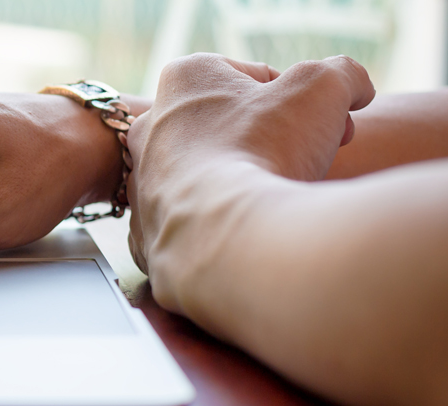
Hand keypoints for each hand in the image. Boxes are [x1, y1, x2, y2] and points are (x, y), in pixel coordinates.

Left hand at [125, 53, 374, 283]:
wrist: (228, 239)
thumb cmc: (265, 150)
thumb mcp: (323, 89)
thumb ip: (342, 74)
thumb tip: (355, 87)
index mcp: (184, 79)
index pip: (259, 80)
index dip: (306, 102)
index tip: (329, 127)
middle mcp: (151, 127)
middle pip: (235, 128)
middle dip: (283, 140)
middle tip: (316, 160)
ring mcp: (142, 183)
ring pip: (216, 175)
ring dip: (254, 181)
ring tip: (283, 197)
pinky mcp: (146, 232)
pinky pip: (198, 222)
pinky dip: (227, 224)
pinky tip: (254, 230)